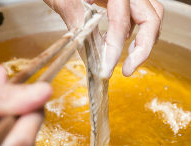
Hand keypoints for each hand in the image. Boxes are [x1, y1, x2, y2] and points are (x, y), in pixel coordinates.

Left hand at [43, 0, 162, 76]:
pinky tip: (121, 43)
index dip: (114, 48)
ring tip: (128, 60)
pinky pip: (141, 16)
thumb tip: (88, 57)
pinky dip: (135, 32)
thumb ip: (78, 25)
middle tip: (127, 69)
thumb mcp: (63, 0)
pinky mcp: (128, 0)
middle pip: (150, 17)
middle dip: (142, 48)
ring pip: (151, 16)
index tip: (107, 69)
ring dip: (143, 41)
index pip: (120, 19)